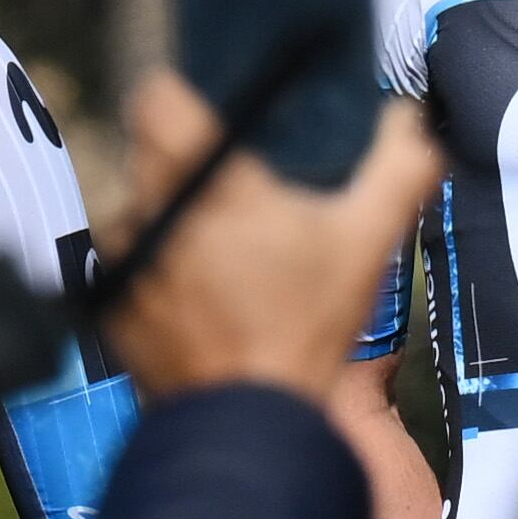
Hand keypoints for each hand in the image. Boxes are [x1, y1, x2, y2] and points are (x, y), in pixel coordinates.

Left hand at [99, 73, 444, 404]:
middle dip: (187, 166)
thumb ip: (399, 167)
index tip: (205, 118)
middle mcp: (152, 211)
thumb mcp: (368, 241)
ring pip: (135, 206)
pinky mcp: (108, 298)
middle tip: (231, 198)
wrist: (250, 417)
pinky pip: (124, 260)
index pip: (157, 101)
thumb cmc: (306, 327)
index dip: (180, 101)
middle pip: (149, 153)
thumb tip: (409, 118)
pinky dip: (151, 266)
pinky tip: (193, 294)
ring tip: (217, 256)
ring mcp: (124, 258)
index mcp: (209, 183)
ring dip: (168, 218)